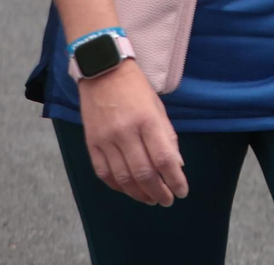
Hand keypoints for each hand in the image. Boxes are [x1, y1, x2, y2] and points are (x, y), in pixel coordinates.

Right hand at [78, 61, 188, 205]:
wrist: (103, 73)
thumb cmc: (137, 90)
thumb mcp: (158, 108)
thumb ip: (167, 137)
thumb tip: (176, 165)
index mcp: (148, 121)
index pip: (164, 158)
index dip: (174, 179)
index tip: (182, 192)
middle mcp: (126, 132)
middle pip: (143, 173)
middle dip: (158, 191)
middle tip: (167, 200)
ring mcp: (105, 139)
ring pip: (122, 178)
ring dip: (138, 193)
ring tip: (151, 199)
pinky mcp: (91, 144)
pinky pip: (103, 173)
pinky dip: (117, 186)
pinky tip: (128, 190)